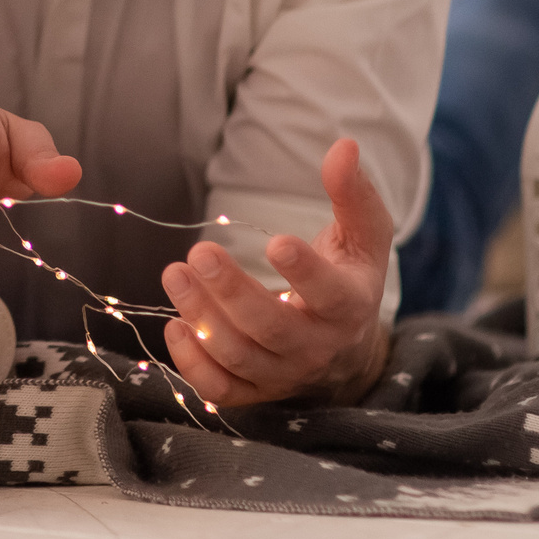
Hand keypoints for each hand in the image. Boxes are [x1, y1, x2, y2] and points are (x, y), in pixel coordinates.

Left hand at [159, 138, 395, 408]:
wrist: (344, 348)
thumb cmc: (348, 277)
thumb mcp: (363, 235)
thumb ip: (353, 193)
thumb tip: (342, 146)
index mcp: (347, 306)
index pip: (329, 295)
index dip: (304, 271)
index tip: (275, 241)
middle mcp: (316, 348)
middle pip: (270, 328)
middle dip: (231, 291)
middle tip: (200, 253)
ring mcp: (283, 375)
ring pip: (239, 355)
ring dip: (201, 316)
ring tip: (175, 273)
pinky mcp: (255, 392)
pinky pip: (220, 390)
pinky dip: (192, 364)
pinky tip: (176, 325)